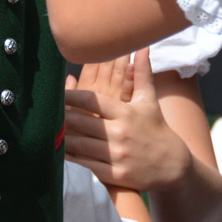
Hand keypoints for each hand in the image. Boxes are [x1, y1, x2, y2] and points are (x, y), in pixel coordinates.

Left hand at [63, 48, 191, 193]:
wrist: (174, 167)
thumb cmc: (158, 129)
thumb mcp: (150, 101)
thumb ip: (142, 74)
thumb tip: (142, 47)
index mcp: (125, 113)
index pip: (91, 100)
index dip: (71, 96)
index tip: (58, 93)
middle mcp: (119, 133)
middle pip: (80, 121)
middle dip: (62, 116)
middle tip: (47, 110)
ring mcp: (116, 155)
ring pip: (79, 143)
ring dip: (62, 136)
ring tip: (49, 128)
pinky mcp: (114, 174)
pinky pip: (84, 163)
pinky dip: (70, 156)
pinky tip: (60, 150)